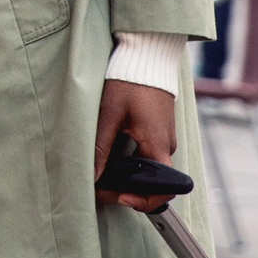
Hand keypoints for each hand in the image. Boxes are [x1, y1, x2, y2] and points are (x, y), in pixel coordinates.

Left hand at [92, 80, 183, 213]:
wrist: (146, 56)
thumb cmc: (129, 81)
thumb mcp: (109, 114)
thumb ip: (100, 148)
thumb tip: (92, 177)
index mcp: (158, 144)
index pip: (163, 188)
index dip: (143, 201)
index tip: (120, 197)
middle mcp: (165, 145)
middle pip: (153, 182)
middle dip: (128, 189)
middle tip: (103, 186)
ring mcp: (164, 138)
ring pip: (149, 168)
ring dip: (129, 174)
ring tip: (104, 170)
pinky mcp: (159, 131)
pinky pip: (148, 154)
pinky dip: (132, 161)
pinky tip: (114, 153)